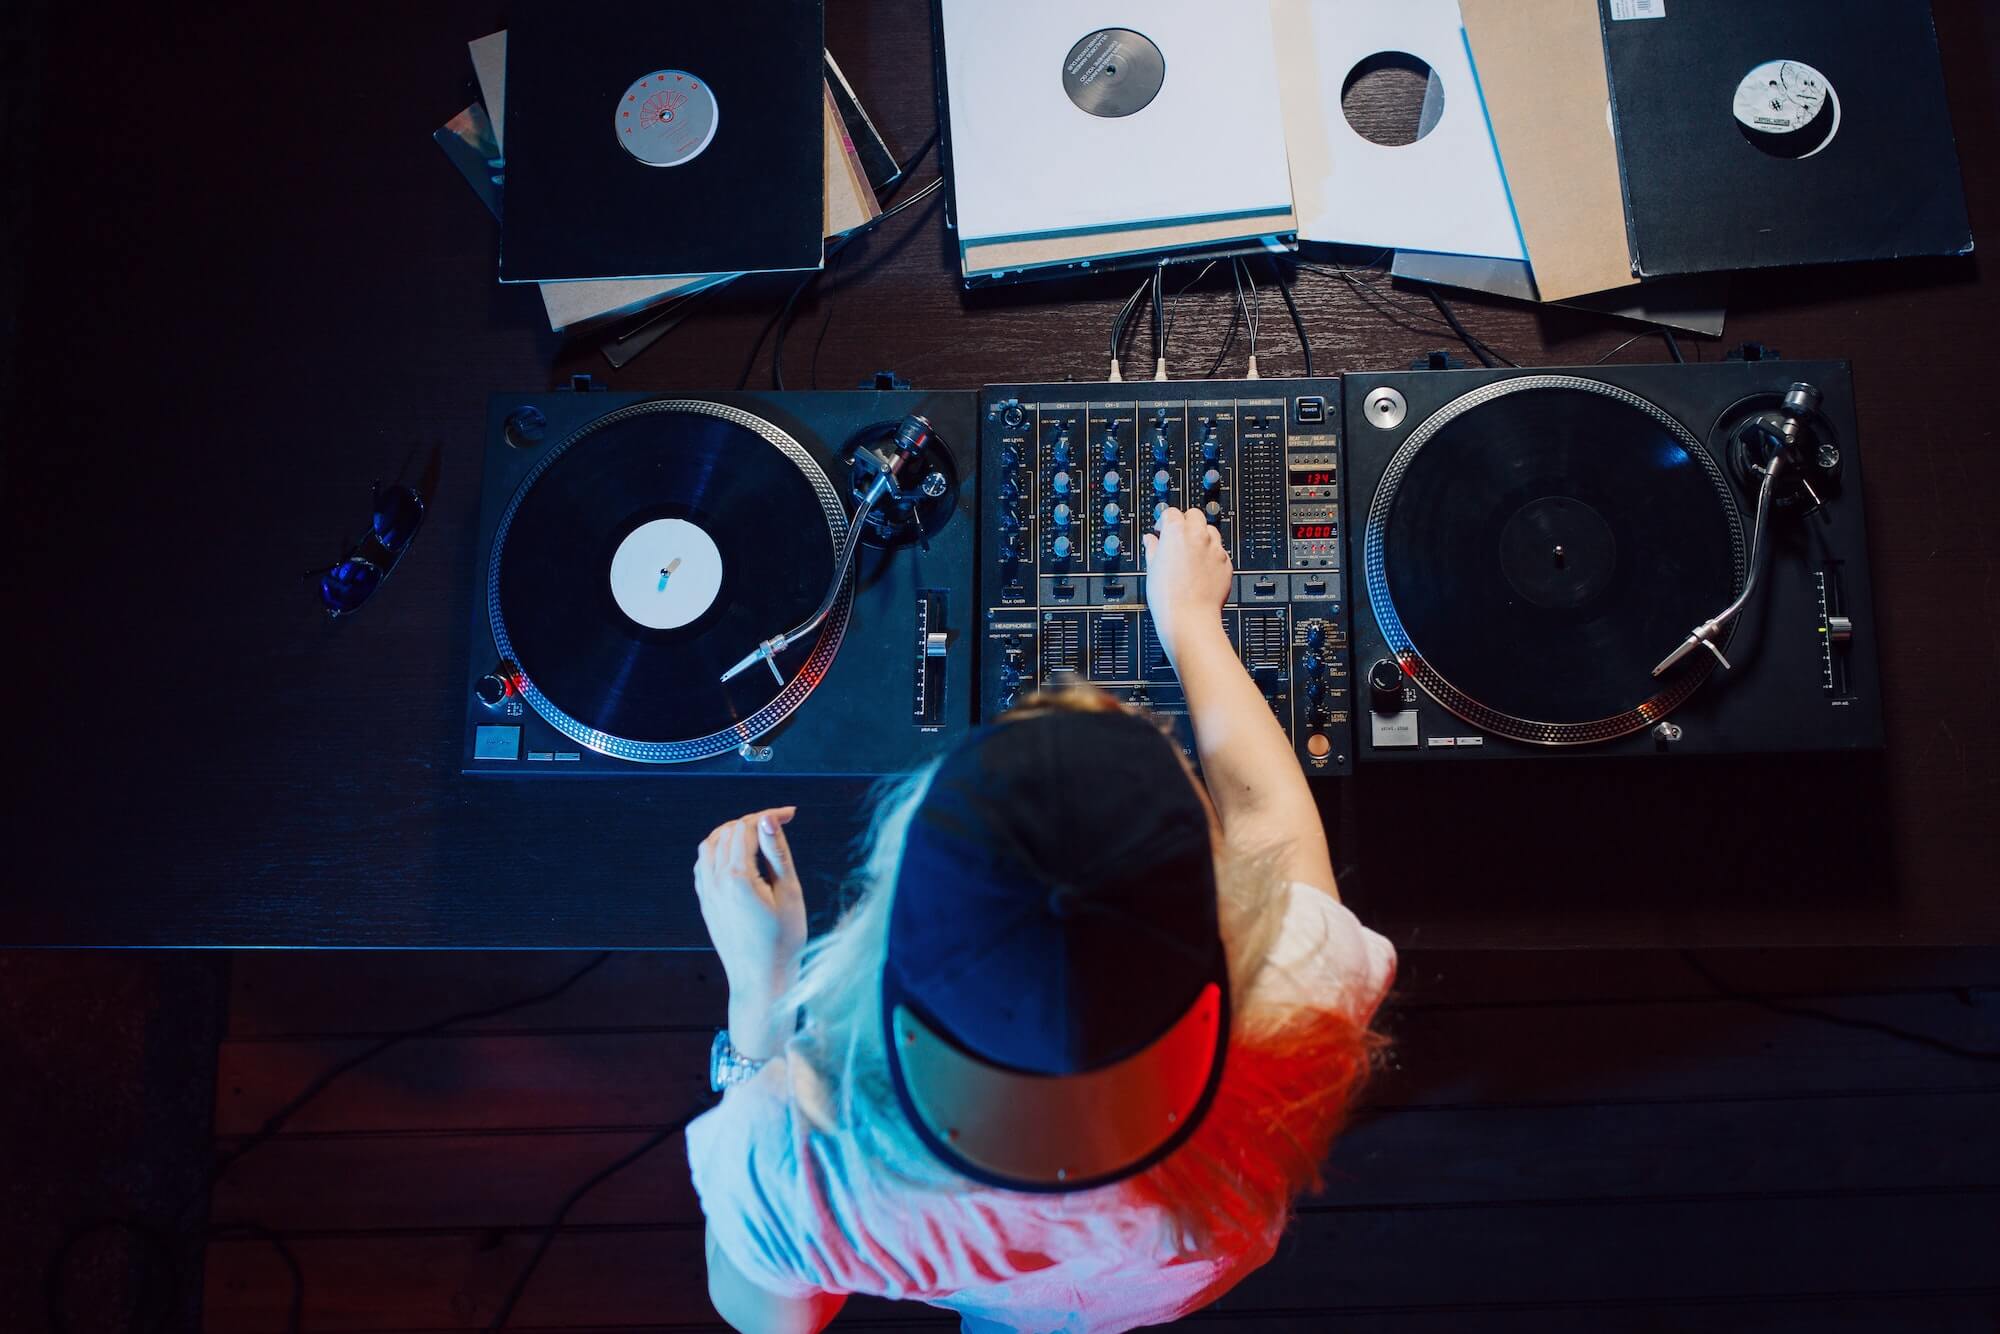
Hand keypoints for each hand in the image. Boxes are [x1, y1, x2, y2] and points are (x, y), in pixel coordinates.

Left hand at [693, 807, 804, 1058]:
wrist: (761, 981)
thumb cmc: (784, 941)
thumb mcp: (789, 893)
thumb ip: (777, 852)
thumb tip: (767, 819)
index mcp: (738, 878)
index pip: (748, 827)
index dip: (770, 815)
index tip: (792, 814)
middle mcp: (716, 882)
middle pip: (727, 831)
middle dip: (753, 821)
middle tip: (780, 824)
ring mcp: (707, 894)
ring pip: (710, 845)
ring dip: (732, 833)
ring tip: (758, 836)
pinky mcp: (706, 904)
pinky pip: (703, 865)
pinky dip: (718, 851)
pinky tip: (737, 857)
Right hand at [1143, 506, 1232, 658]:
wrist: (1190, 618)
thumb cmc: (1168, 597)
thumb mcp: (1152, 568)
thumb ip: (1153, 548)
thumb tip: (1151, 540)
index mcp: (1176, 532)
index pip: (1171, 513)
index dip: (1165, 521)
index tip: (1162, 530)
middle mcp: (1198, 536)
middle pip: (1195, 515)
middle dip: (1186, 522)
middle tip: (1177, 537)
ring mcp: (1215, 549)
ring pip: (1211, 531)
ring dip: (1201, 536)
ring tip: (1191, 553)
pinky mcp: (1226, 563)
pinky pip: (1220, 552)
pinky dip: (1211, 555)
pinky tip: (1202, 569)